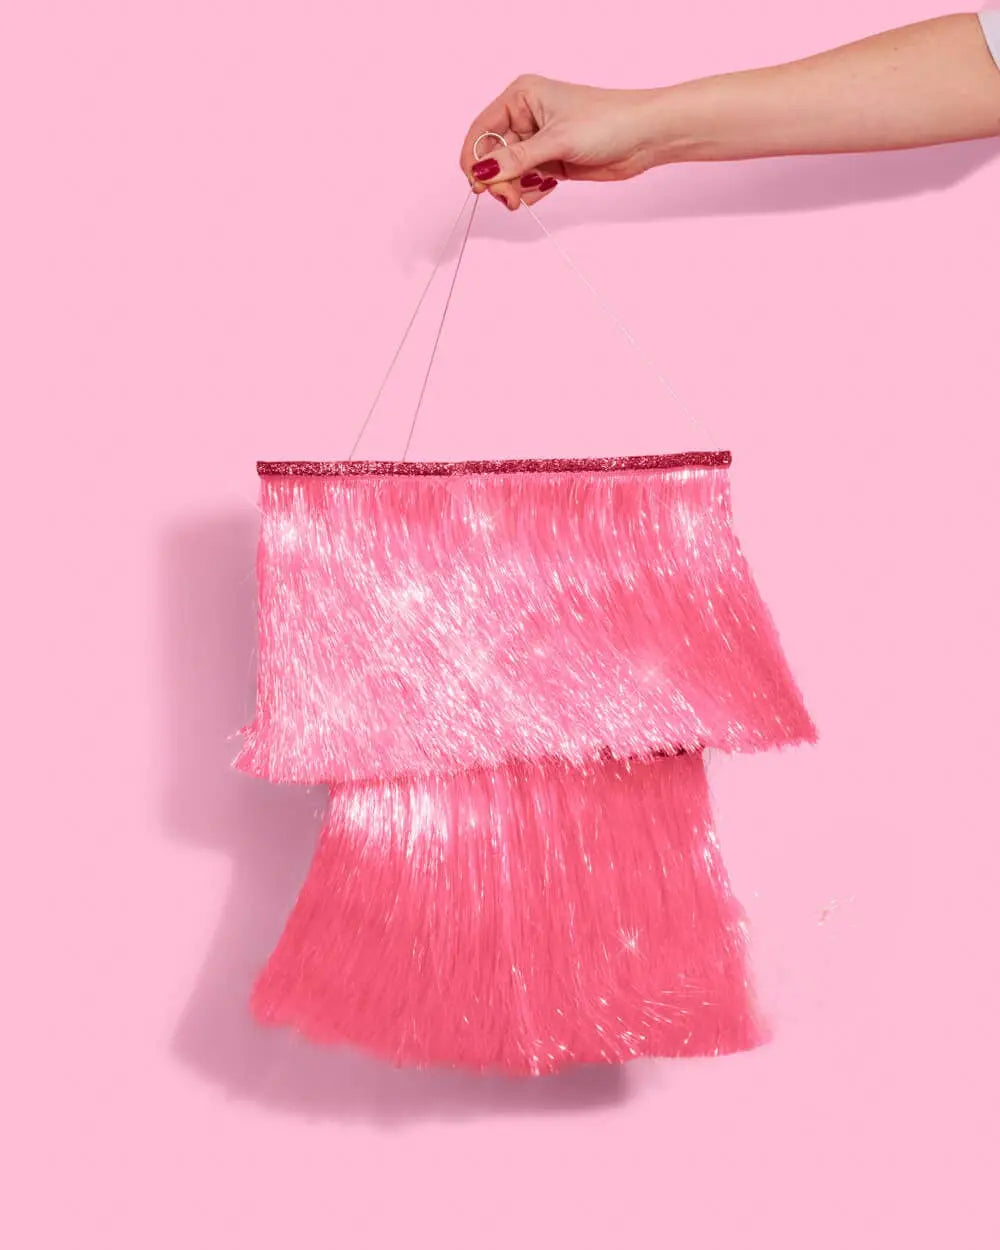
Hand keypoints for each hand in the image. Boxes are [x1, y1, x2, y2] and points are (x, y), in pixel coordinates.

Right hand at [460, 75, 661, 209]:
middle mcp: (526, 118)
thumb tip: (481, 172)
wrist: (644, 136)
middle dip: (498, 180)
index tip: (476, 184)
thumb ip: (516, 160)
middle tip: (509, 199)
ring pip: (509, 172)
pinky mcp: (552, 162)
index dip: (473, 158)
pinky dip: (529, 192)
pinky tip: (543, 191)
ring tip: (525, 198)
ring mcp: (539, 142)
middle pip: (493, 156)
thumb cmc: (607, 121)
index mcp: (521, 98)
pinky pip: (527, 181)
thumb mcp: (556, 141)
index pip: (482, 130)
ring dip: (513, 189)